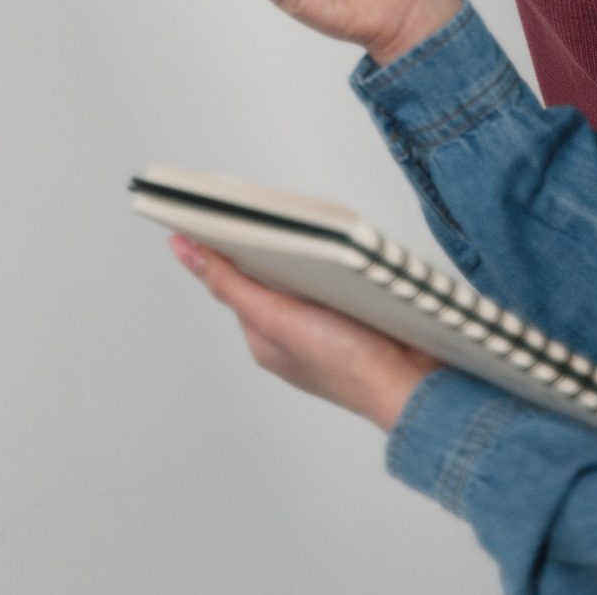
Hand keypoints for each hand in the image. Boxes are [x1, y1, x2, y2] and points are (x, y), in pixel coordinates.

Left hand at [171, 236, 438, 432]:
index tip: (224, 209)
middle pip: (268, 276)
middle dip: (272, 249)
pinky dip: (334, 269)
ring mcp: (322, 330)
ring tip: (317, 241)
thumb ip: (230, 284)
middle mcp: (287, 336)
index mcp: (262, 337)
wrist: (414, 386)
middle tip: (281, 221)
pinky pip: (333, 286)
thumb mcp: (277, 318)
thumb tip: (183, 251)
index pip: (234, 280)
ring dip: (307, 257)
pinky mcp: (353, 323)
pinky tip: (344, 262)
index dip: (229, 245)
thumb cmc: (348, 365)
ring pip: (302, 279)